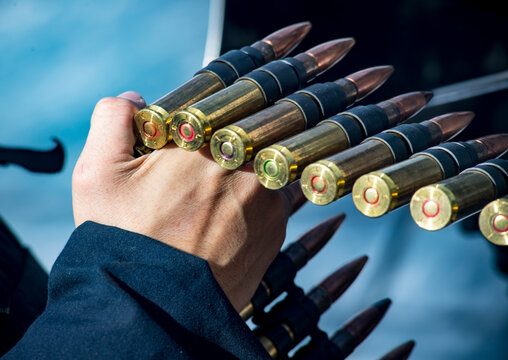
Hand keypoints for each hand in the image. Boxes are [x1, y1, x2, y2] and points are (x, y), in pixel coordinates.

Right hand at [72, 91, 304, 310]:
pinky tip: (222, 220)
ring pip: (260, 166)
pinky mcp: (277, 228)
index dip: (199, 119)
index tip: (188, 134)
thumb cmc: (123, 238)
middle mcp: (247, 162)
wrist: (154, 304)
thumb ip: (114, 119)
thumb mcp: (98, 173)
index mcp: (206, 139)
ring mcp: (269, 196)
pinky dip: (252, 202)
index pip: (216, 106)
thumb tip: (137, 99)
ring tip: (205, 203)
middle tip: (193, 175)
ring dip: (242, 173)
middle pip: (243, 136)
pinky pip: (273, 199)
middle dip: (222, 146)